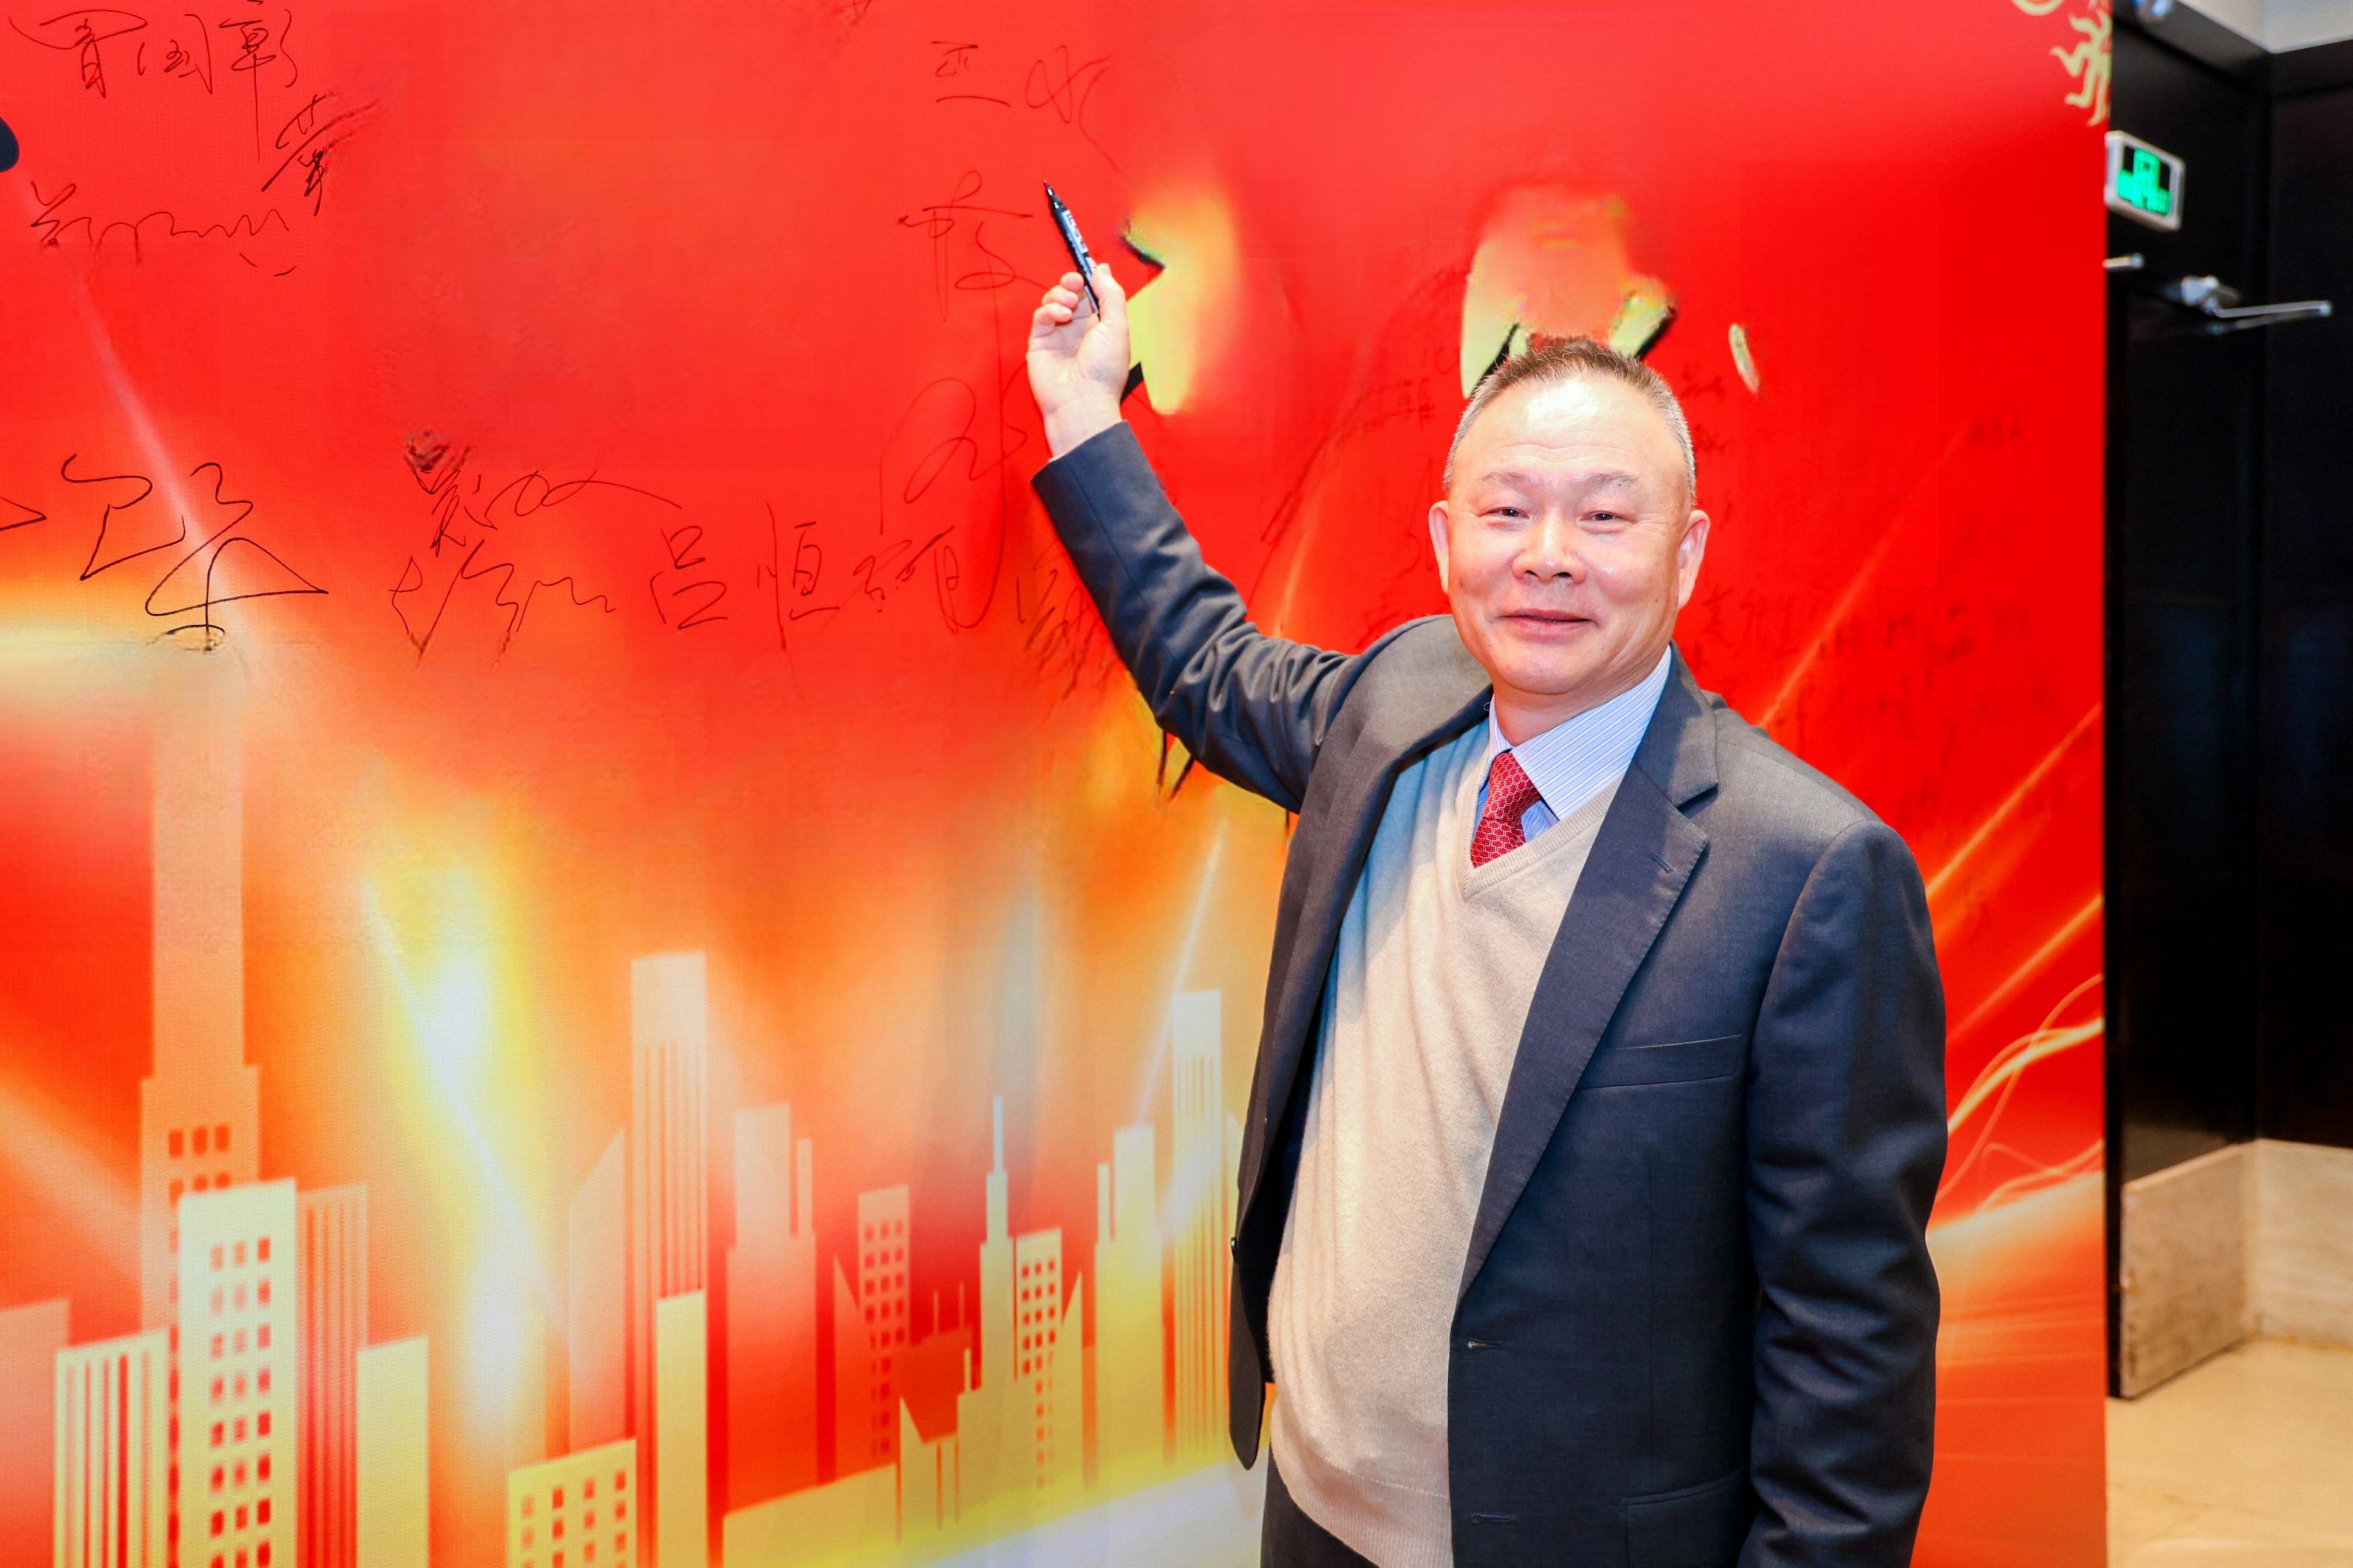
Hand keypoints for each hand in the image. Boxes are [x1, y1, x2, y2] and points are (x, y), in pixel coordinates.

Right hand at [1027, 262, 1128, 457]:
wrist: (1081, 401)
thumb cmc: (1104, 369)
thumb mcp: (1116, 326)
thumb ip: (1111, 294)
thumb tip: (1102, 268)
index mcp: (1100, 326)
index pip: (1092, 294)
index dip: (1089, 280)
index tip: (1089, 270)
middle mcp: (1078, 329)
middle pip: (1071, 293)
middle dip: (1072, 282)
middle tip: (1076, 283)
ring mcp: (1057, 335)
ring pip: (1053, 300)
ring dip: (1060, 295)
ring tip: (1069, 307)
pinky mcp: (1039, 342)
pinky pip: (1040, 316)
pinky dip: (1049, 309)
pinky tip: (1060, 315)